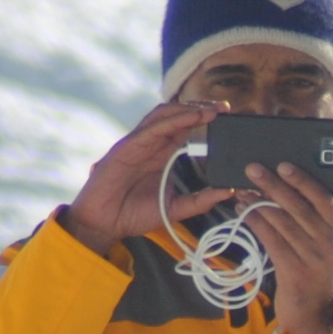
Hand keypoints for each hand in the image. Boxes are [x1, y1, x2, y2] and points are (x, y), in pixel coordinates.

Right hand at [58, 99, 222, 249]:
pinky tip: (190, 117)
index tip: (227, 119)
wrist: (104, 224)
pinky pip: (151, 128)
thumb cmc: (134, 214)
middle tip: (224, 109)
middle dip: (201, 109)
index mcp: (162, 154)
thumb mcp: (175, 208)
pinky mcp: (126, 147)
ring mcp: (138, 143)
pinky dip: (172, 120)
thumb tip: (227, 192)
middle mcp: (151, 144)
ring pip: (164, 116)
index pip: (186, 129)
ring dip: (188, 109)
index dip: (205, 121)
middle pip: (177, 116)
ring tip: (210, 110)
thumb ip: (200, 201)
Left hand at [245, 161, 332, 333]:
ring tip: (242, 192)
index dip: (303, 180)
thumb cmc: (315, 274)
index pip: (324, 198)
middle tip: (252, 169)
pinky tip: (243, 213)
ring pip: (282, 221)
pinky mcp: (295, 271)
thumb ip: (313, 222)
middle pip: (298, 206)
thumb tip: (282, 190)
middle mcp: (331, 242)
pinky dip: (255, 223)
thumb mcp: (324, 246)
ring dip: (258, 203)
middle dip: (272, 185)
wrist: (317, 314)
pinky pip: (271, 240)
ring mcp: (314, 257)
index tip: (283, 165)